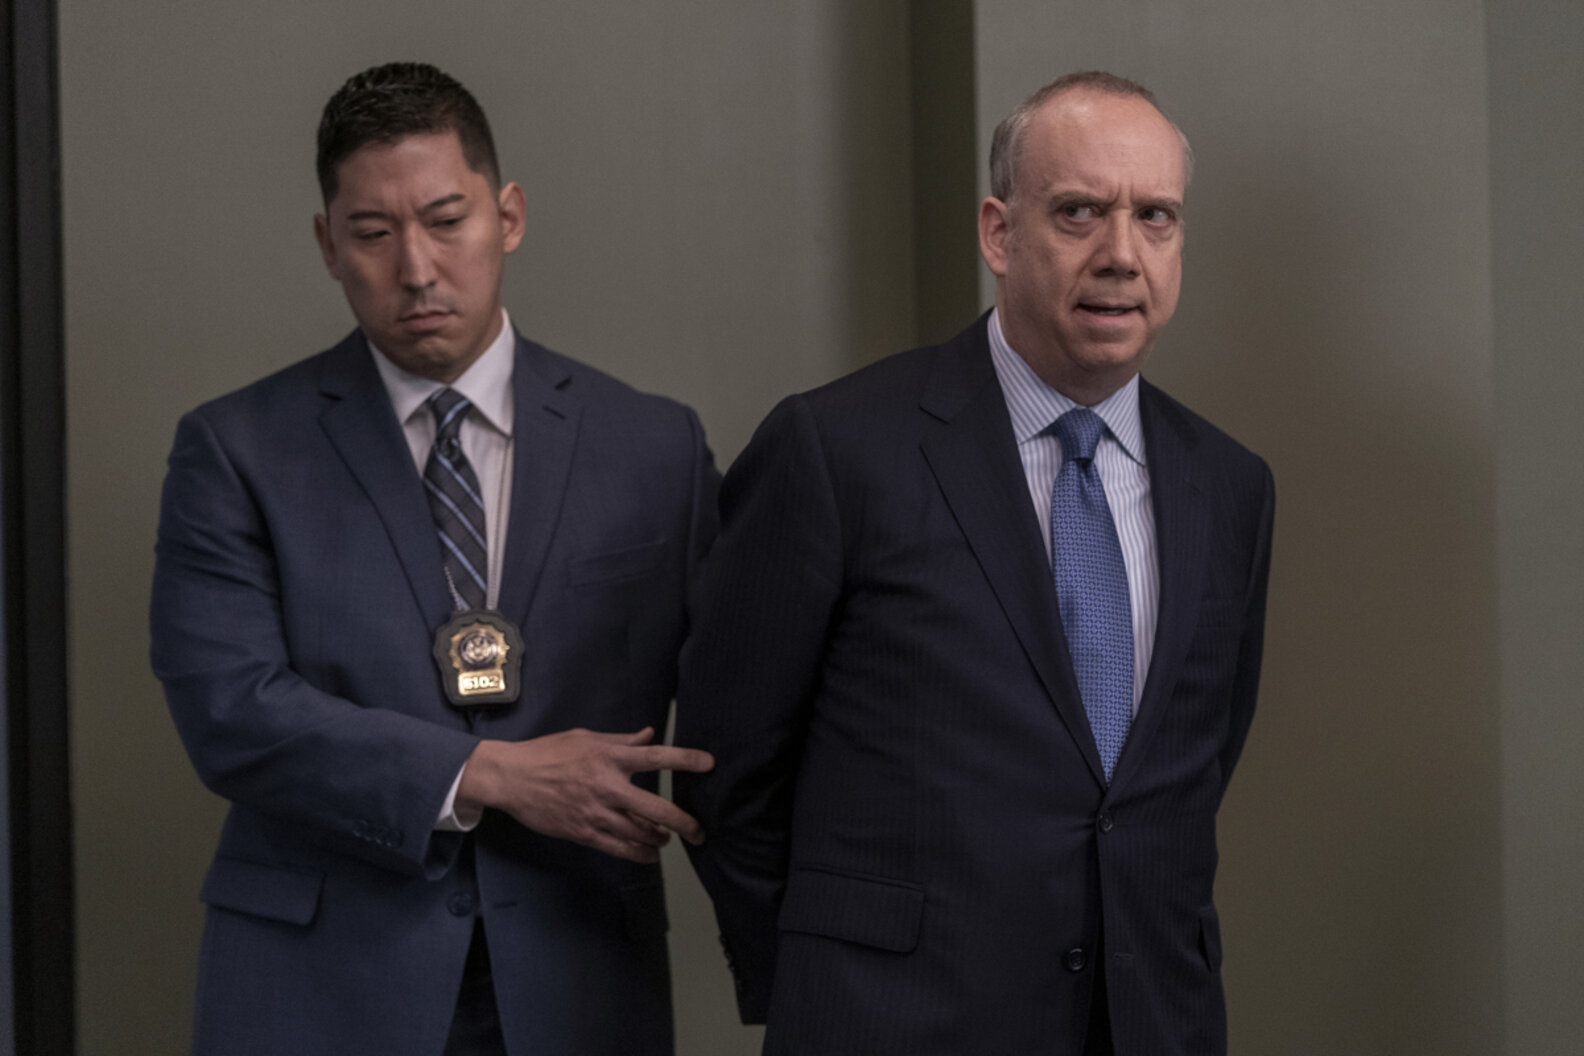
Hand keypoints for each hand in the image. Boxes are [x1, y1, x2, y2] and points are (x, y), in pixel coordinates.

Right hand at [456, 727, 713, 862]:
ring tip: (667, 839)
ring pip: (638, 834)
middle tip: (699, 831)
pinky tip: (649, 854)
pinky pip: (618, 848)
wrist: (511, 777)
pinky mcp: (582, 832)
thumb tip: (650, 735)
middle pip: (655, 808)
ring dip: (659, 839)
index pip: (655, 757)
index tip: (709, 763)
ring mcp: (595, 812)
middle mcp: (607, 786)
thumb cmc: (548, 752)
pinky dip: (638, 853)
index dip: (685, 759)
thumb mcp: (586, 737)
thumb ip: (621, 740)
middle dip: (683, 822)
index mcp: (609, 757)